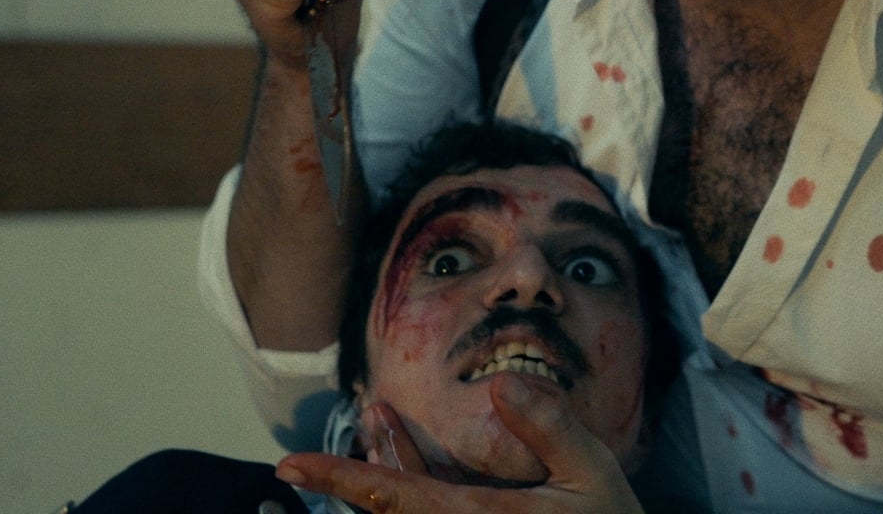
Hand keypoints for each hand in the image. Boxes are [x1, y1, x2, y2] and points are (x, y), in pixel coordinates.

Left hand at [275, 377, 644, 513]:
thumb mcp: (593, 474)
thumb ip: (550, 428)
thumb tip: (503, 382)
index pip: (392, 499)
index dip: (338, 480)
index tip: (289, 467)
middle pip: (385, 510)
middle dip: (358, 470)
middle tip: (344, 433)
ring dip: (387, 470)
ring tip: (381, 421)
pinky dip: (411, 484)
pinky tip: (410, 451)